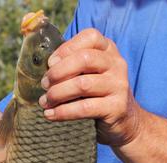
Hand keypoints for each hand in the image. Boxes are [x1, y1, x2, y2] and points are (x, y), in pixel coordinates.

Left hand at [39, 29, 142, 146]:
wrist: (123, 121)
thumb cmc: (97, 94)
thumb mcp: (88, 73)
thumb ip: (71, 65)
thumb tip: (43, 68)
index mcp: (108, 50)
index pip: (90, 37)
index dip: (66, 48)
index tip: (50, 63)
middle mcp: (117, 64)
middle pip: (84, 59)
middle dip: (58, 72)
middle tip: (44, 84)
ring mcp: (119, 85)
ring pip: (82, 85)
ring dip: (57, 93)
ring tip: (45, 101)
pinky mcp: (117, 107)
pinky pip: (85, 108)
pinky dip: (63, 112)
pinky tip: (51, 114)